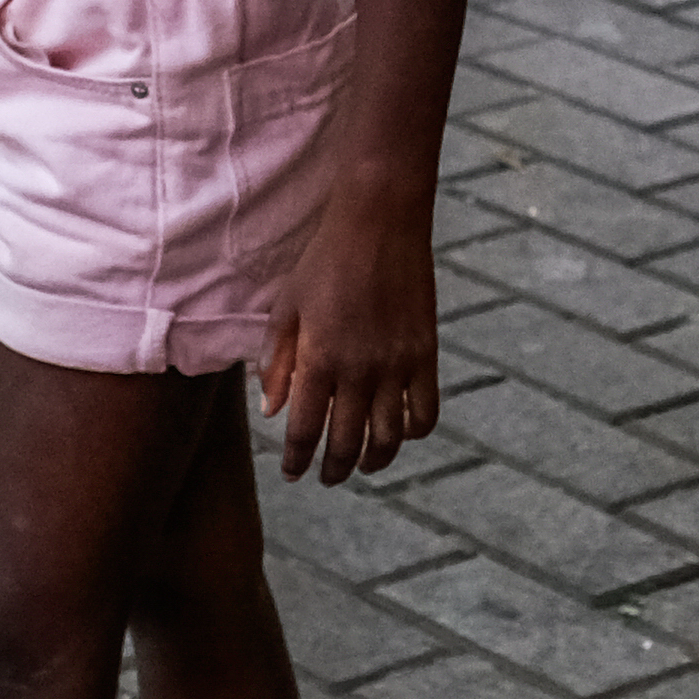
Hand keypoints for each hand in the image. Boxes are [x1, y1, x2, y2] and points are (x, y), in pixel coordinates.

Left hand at [256, 211, 440, 485]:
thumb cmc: (325, 260)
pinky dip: (413, 433)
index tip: (292, 474)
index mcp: (318, 358)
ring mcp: (396, 365)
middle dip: (333, 469)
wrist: (380, 221)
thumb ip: (276, 361)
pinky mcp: (425, 354)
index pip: (305, 430)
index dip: (296, 460)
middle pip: (346, 443)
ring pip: (388, 438)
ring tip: (362, 465)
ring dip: (373, 460)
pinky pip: (425, 412)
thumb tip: (273, 410)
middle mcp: (359, 370)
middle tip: (326, 477)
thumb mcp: (287, 306)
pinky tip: (399, 433)